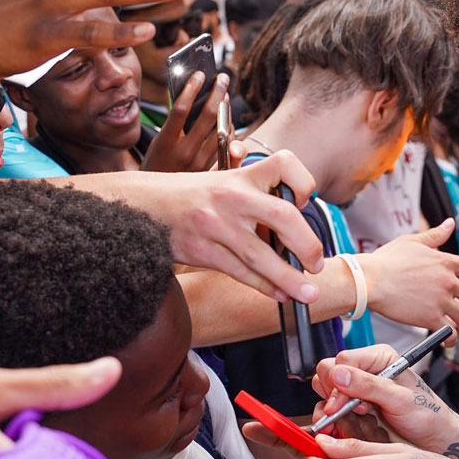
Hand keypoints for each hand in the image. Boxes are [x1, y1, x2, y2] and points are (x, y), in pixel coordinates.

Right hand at [141, 73, 229, 172]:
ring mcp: (200, 163)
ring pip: (222, 129)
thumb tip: (192, 98)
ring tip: (225, 94)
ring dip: (226, 109)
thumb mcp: (158, 143)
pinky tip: (227, 118)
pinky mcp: (212, 171)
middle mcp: (184, 153)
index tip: (199, 73)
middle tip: (223, 77)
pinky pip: (226, 144)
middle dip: (218, 92)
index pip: (181, 109)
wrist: (156, 201)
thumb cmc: (157, 165)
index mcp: (165, 143)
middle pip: (209, 116)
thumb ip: (176, 123)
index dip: (191, 88)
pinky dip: (228, 129)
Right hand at [151, 149, 324, 298]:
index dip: (303, 183)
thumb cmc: (191, 196)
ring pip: (262, 256)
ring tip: (309, 293)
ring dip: (290, 278)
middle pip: (283, 216)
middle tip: (317, 263)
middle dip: (307, 244)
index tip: (304, 201)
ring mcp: (216, 225)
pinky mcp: (201, 250)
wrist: (141, 205)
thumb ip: (256, 198)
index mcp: (240, 175)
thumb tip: (295, 230)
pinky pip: (240, 272)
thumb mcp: (223, 181)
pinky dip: (264, 286)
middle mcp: (231, 197)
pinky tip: (278, 293)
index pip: (284, 165)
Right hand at [311, 344, 458, 458]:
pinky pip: (331, 410)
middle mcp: (366, 371)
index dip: (337, 382)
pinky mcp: (353, 408)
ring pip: (325, 392)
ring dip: (335, 409)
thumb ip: (369, 385)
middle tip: (347, 412)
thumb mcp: (400, 399)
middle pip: (328, 373)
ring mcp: (357, 390)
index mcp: (380, 358)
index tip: (341, 404)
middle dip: (334, 395)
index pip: (342, 360)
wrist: (434, 441)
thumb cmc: (427, 416)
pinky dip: (336, 421)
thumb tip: (339, 374)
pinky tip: (353, 427)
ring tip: (356, 419)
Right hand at [362, 219, 458, 332]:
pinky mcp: (431, 318)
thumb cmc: (386, 260)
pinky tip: (448, 340)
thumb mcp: (412, 241)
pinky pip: (448, 332)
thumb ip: (435, 235)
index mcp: (445, 262)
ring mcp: (441, 301)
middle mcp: (448, 282)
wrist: (371, 280)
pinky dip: (450, 338)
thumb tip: (450, 224)